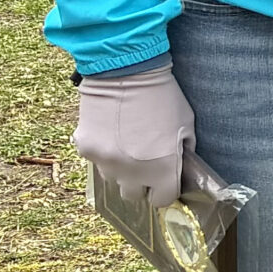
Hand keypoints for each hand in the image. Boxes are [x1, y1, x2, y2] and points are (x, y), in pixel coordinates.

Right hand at [73, 62, 195, 207]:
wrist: (125, 71)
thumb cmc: (163, 96)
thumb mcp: (186, 125)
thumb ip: (182, 153)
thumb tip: (177, 169)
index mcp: (160, 168)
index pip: (162, 200)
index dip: (166, 190)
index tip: (166, 180)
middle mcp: (130, 172)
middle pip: (133, 195)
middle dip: (142, 183)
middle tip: (147, 163)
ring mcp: (104, 162)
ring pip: (113, 179)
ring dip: (121, 169)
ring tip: (128, 143)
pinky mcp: (85, 149)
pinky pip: (96, 160)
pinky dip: (104, 152)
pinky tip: (112, 132)